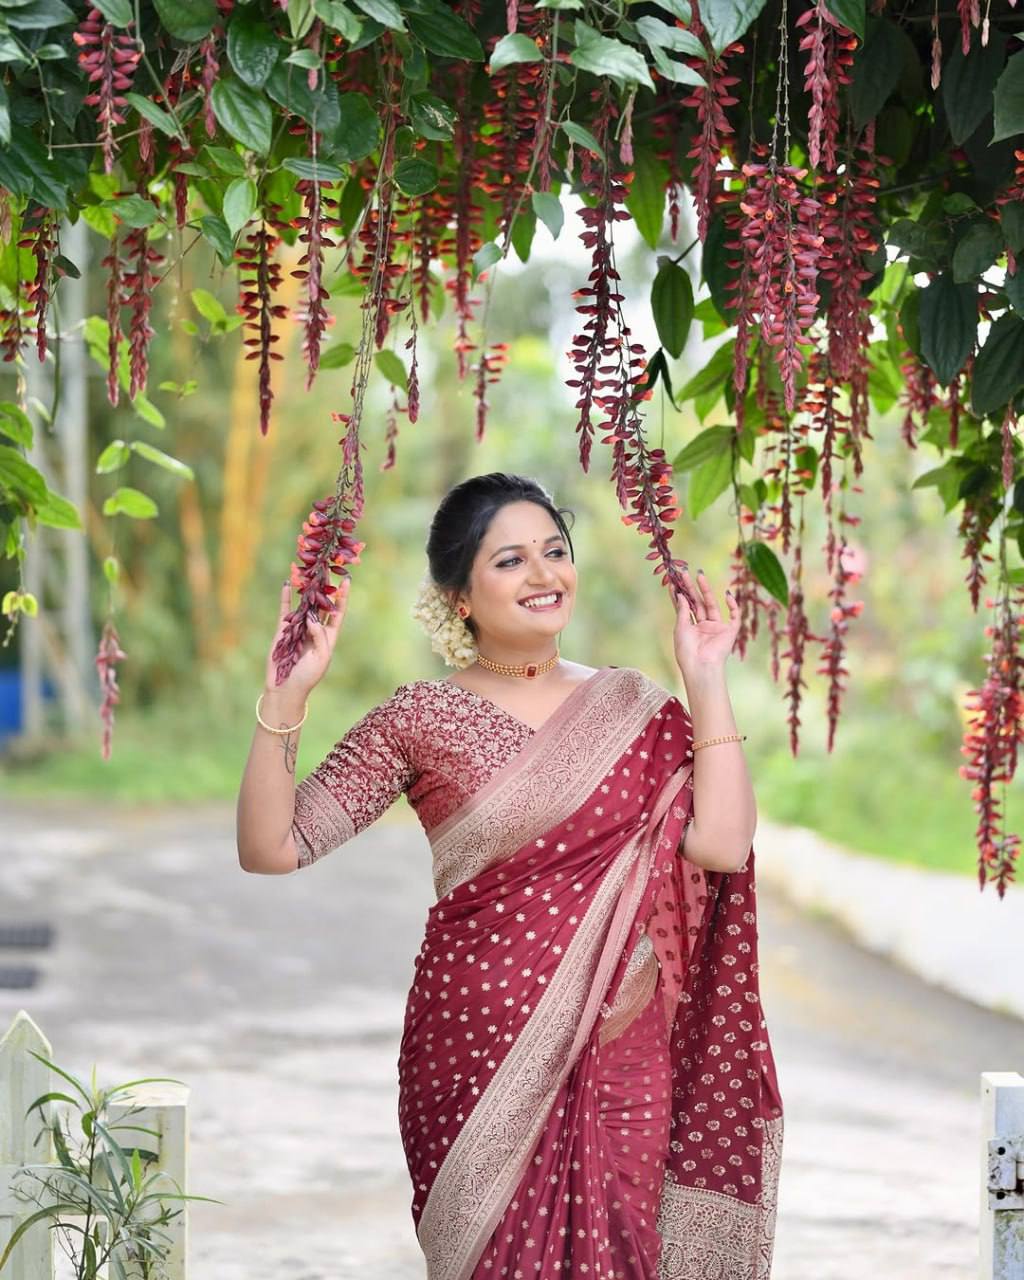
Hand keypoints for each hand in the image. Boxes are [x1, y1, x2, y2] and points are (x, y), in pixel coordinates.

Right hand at [264, 577, 349, 697]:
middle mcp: (315, 629)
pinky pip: (285, 610)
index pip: (337, 612)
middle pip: (321, 604)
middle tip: (328, 567)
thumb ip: (320, 637)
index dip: (342, 597)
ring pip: (304, 604)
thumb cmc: (308, 677)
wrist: (285, 688)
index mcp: (328, 636)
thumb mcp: (321, 658)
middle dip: (325, 587)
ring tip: (309, 570)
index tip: (348, 580)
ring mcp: (299, 628)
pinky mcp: (283, 630)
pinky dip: (286, 597)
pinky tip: (288, 583)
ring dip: (306, 588)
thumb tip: (312, 617)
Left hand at [671, 568, 739, 680]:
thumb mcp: (680, 628)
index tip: (673, 581)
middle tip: (684, 572)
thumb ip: (682, 610)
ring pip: (712, 605)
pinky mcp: (730, 632)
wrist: (700, 667)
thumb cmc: (687, 652)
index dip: (680, 594)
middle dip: (691, 588)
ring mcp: (716, 628)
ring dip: (706, 590)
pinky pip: (734, 616)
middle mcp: (703, 627)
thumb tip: (680, 594)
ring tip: (699, 575)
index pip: (685, 607)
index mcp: (690, 628)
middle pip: (697, 603)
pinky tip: (727, 594)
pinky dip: (733, 605)